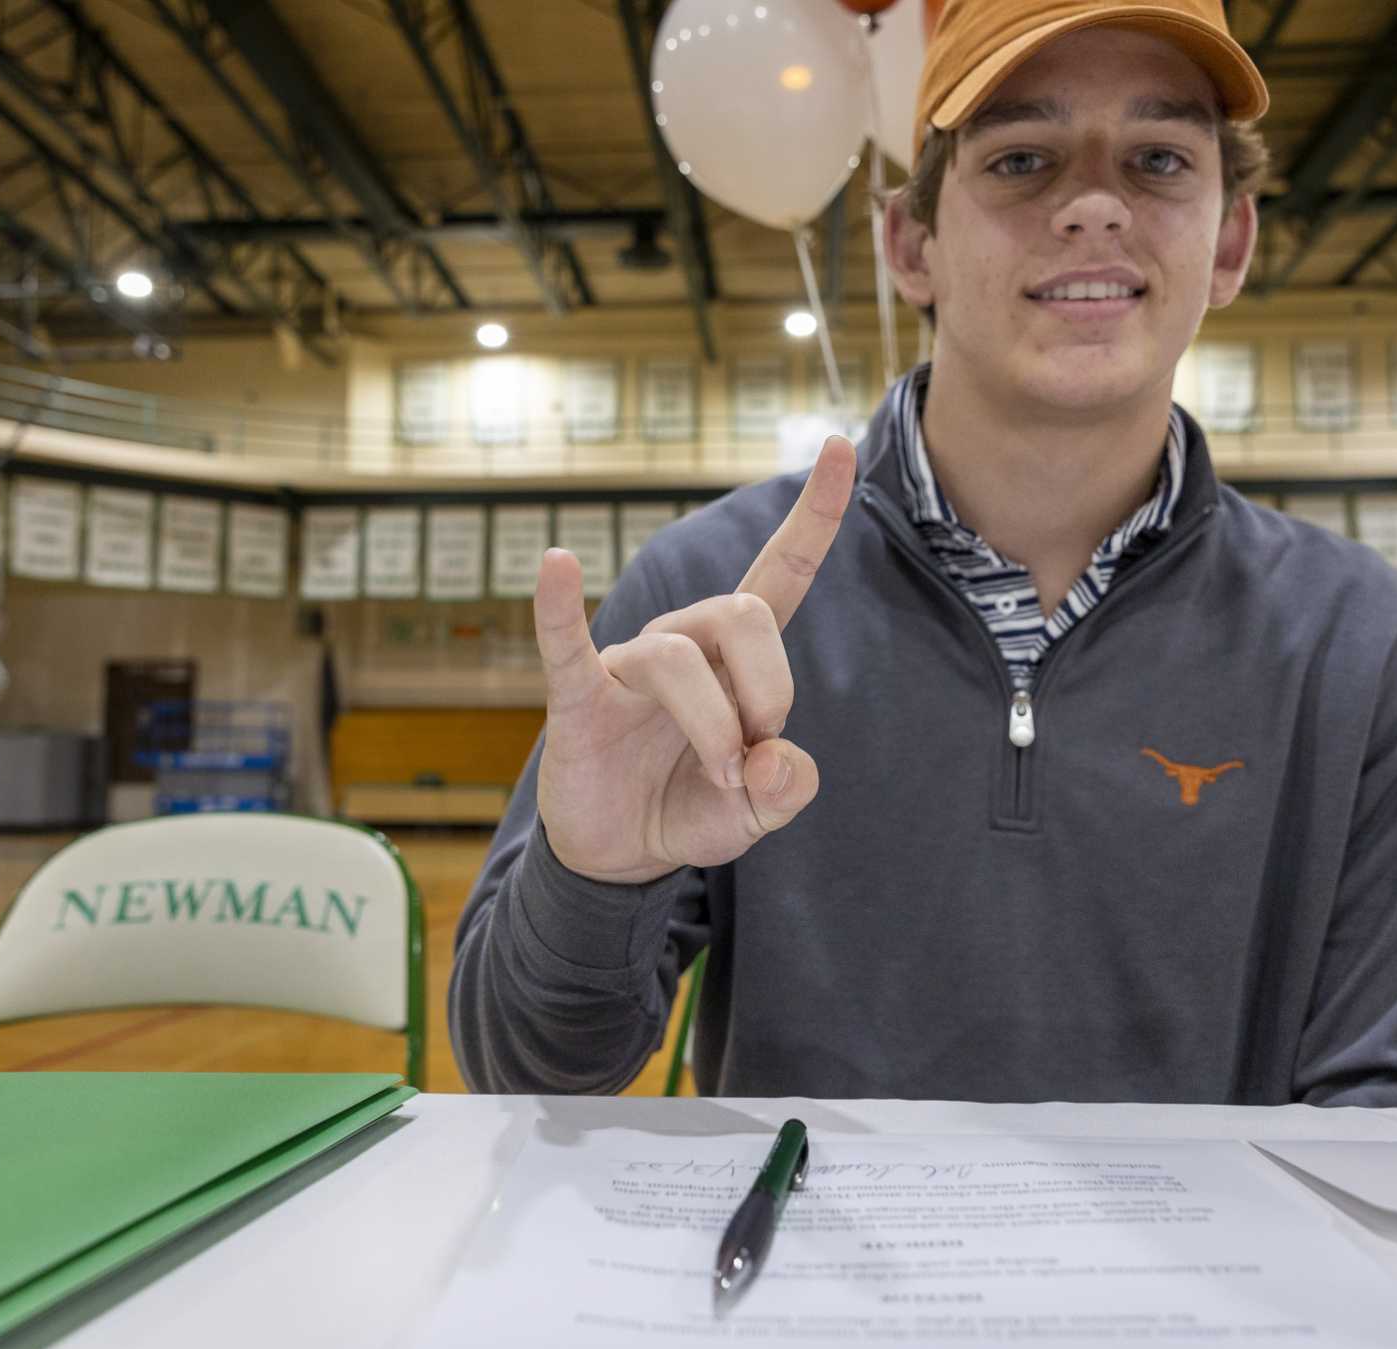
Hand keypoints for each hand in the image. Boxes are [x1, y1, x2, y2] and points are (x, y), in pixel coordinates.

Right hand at [533, 436, 855, 883]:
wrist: (620, 855)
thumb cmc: (690, 807)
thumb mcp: (759, 810)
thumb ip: (789, 787)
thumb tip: (770, 760)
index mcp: (736, 658)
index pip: (781, 571)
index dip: (814, 514)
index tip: (839, 445)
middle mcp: (684, 641)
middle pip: (743, 612)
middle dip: (769, 688)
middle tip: (755, 754)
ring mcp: (627, 664)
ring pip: (677, 656)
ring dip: (714, 726)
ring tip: (718, 776)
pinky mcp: (578, 697)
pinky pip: (565, 644)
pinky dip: (558, 606)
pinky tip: (557, 564)